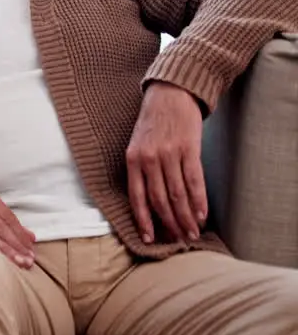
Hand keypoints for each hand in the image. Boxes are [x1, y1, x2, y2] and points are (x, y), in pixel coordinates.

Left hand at [126, 81, 206, 243]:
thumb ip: (141, 170)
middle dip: (170, 224)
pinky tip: (202, 215)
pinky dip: (199, 201)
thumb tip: (151, 202)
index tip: (149, 239)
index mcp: (132, 159)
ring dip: (187, 217)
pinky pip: (195, 181)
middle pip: (160, 200)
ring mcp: (170, 154)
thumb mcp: (138, 145)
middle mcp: (149, 159)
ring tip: (192, 233)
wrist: (170, 94)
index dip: (144, 220)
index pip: (136, 197)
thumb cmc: (152, 123)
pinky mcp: (189, 149)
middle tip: (179, 240)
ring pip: (178, 195)